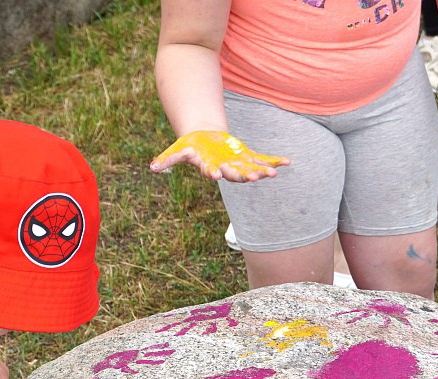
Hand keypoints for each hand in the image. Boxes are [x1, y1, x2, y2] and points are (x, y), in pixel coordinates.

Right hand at [150, 131, 288, 181]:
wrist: (204, 140)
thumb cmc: (190, 146)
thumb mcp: (178, 150)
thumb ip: (167, 160)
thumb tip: (151, 168)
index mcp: (209, 167)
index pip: (212, 172)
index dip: (214, 173)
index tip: (217, 174)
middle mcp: (225, 169)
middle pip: (235, 174)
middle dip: (244, 176)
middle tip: (253, 178)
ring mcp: (238, 164)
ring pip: (251, 170)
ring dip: (262, 172)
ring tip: (273, 174)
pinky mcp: (246, 157)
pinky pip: (263, 160)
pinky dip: (274, 161)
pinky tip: (287, 162)